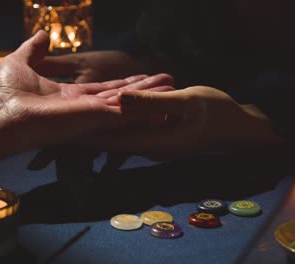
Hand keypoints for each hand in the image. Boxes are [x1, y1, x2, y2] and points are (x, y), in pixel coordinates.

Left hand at [0, 30, 173, 152]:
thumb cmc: (4, 95)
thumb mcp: (20, 62)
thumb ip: (35, 49)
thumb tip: (43, 33)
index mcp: (69, 96)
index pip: (102, 88)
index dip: (122, 81)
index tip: (141, 73)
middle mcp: (84, 107)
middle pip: (121, 95)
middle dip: (144, 88)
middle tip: (167, 80)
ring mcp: (91, 114)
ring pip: (127, 102)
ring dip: (150, 95)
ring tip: (173, 87)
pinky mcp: (94, 118)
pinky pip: (125, 112)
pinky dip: (145, 106)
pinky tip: (164, 103)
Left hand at [80, 86, 281, 159]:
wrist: (236, 125)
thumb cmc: (217, 112)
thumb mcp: (187, 102)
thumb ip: (153, 102)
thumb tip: (120, 99)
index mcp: (154, 143)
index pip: (112, 143)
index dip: (87, 139)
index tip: (63, 135)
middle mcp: (149, 148)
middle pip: (110, 144)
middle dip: (85, 138)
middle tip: (58, 131)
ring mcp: (152, 144)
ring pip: (118, 139)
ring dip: (98, 131)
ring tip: (71, 124)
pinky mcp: (156, 136)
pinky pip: (129, 133)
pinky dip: (115, 125)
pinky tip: (103, 115)